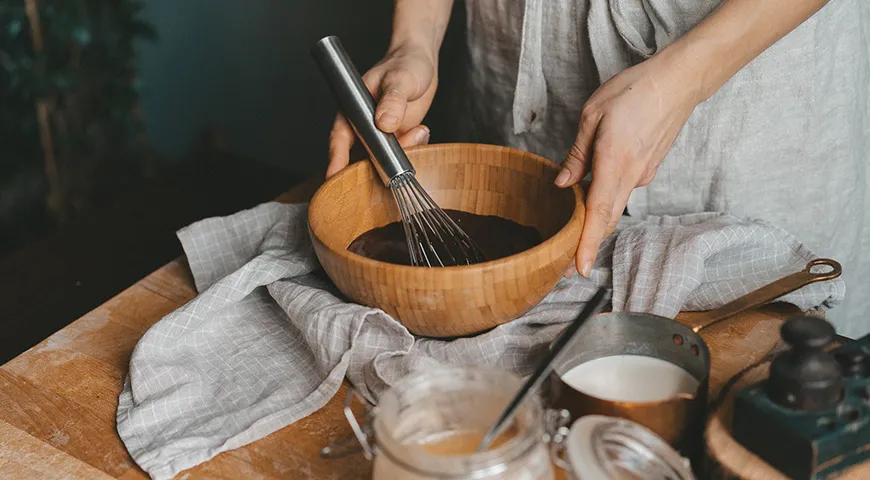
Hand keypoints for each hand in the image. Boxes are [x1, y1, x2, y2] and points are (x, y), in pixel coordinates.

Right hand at [327, 44, 438, 177]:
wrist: (422, 63)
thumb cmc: (404, 63)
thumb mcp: (400, 79)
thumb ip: (393, 101)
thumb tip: (384, 123)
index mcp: (354, 110)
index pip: (340, 139)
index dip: (336, 160)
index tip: (333, 178)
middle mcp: (365, 127)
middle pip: (362, 157)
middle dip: (378, 165)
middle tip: (394, 169)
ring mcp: (383, 135)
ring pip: (386, 160)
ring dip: (404, 153)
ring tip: (417, 129)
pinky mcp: (399, 139)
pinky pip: (405, 154)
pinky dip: (415, 148)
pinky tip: (421, 130)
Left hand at [556, 53, 701, 277]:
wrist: (678, 82)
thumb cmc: (633, 91)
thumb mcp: (592, 115)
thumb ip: (577, 154)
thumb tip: (562, 184)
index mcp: (614, 161)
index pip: (598, 211)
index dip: (588, 242)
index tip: (580, 269)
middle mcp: (632, 175)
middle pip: (607, 218)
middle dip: (587, 244)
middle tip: (564, 266)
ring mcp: (643, 174)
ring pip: (614, 206)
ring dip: (595, 223)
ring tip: (573, 236)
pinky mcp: (648, 169)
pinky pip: (622, 190)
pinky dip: (606, 199)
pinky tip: (591, 193)